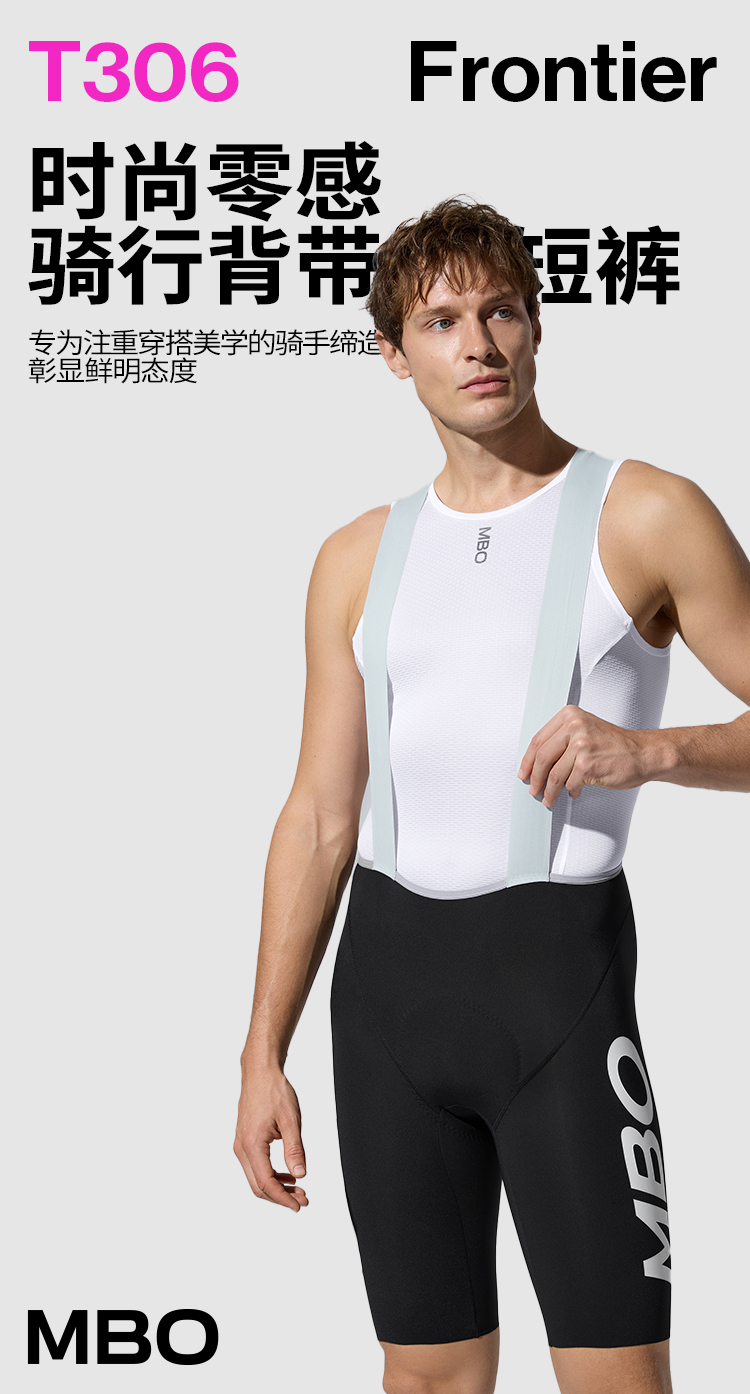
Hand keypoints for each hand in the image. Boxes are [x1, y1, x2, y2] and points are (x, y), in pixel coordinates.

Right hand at [234, 1063, 308, 1211]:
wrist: (260, 1073)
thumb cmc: (273, 1091)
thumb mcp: (291, 1120)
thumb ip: (295, 1150)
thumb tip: (300, 1175)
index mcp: (252, 1144)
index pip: (266, 1183)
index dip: (283, 1198)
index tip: (298, 1206)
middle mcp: (242, 1148)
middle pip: (258, 1186)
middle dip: (281, 1197)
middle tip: (303, 1200)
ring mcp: (241, 1145)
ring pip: (256, 1178)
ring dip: (276, 1187)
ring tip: (298, 1190)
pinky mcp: (244, 1141)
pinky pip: (255, 1166)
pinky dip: (270, 1175)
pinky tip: (287, 1175)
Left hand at [518, 704, 654, 807]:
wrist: (643, 753)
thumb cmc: (615, 744)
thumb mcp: (586, 729)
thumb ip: (562, 739)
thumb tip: (537, 762)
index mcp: (570, 715)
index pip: (538, 740)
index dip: (528, 760)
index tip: (524, 772)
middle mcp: (574, 726)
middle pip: (542, 757)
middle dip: (535, 778)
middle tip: (533, 789)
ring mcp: (581, 746)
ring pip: (554, 774)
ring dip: (549, 791)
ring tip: (549, 798)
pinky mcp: (587, 765)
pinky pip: (569, 784)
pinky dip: (570, 791)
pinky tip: (575, 791)